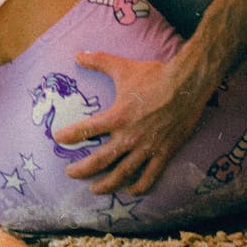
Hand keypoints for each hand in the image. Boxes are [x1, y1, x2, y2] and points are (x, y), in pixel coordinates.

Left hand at [53, 54, 206, 194]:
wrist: (188, 84)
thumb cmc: (154, 76)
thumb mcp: (122, 67)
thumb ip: (98, 61)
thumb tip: (77, 54)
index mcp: (117, 117)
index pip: (85, 130)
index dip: (69, 136)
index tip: (58, 140)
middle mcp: (129, 137)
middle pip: (100, 161)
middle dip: (82, 170)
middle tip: (70, 173)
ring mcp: (147, 148)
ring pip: (123, 174)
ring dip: (107, 184)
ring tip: (95, 190)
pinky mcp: (164, 153)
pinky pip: (150, 176)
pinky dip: (139, 186)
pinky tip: (131, 191)